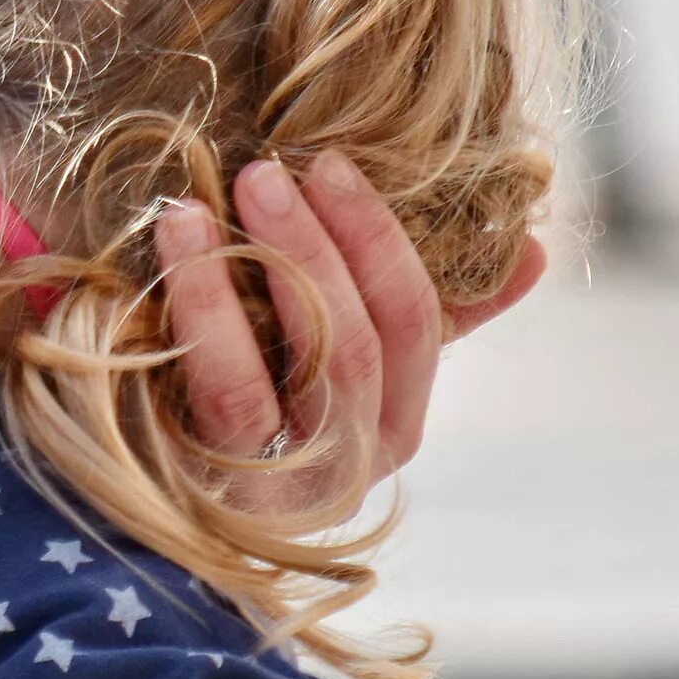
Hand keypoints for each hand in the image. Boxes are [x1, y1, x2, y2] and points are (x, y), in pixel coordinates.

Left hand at [159, 150, 544, 517]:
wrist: (144, 514)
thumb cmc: (255, 412)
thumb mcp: (338, 366)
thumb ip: (431, 316)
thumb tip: (534, 252)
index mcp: (397, 422)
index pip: (416, 321)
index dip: (379, 237)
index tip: (332, 164)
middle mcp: (358, 460)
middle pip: (362, 339)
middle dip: (318, 243)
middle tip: (265, 170)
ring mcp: (294, 483)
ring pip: (306, 362)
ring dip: (262, 266)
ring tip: (202, 202)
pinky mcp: (225, 490)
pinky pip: (229, 387)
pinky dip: (205, 306)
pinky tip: (177, 244)